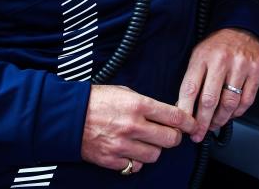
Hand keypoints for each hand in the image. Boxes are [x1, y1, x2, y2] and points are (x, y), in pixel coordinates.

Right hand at [81, 85, 195, 172]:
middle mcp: (133, 126)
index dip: (187, 122)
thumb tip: (164, 112)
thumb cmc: (95, 100)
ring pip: (155, 155)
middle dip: (174, 138)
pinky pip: (135, 166)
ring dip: (154, 149)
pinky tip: (131, 151)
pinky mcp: (112, 159)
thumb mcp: (124, 92)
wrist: (68, 116)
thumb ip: (145, 103)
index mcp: (138, 105)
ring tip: (146, 142)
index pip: (174, 116)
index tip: (191, 124)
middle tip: (170, 134)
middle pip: (170, 140)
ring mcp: (123, 145)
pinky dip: (136, 161)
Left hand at [177, 28, 258, 142]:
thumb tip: (184, 108)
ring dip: (220, 119)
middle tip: (198, 134)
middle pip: (209, 100)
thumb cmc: (217, 46)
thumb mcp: (198, 56)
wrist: (242, 30)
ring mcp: (240, 66)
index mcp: (203, 57)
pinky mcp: (255, 72)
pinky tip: (230, 114)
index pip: (190, 88)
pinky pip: (246, 100)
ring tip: (213, 124)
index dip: (185, 111)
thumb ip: (192, 80)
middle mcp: (221, 61)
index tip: (183, 126)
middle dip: (202, 122)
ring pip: (229, 103)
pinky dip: (237, 112)